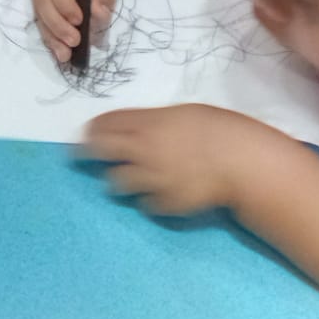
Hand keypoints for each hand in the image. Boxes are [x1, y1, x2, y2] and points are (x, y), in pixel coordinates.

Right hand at [31, 0, 122, 63]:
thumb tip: (97, 15)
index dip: (65, 4)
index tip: (79, 21)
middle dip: (56, 24)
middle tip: (73, 43)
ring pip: (39, 11)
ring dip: (51, 35)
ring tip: (64, 55)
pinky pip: (41, 16)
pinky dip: (50, 34)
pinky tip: (59, 49)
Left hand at [83, 104, 275, 216]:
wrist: (240, 162)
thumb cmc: (217, 130)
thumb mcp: (182, 115)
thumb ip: (153, 123)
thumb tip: (133, 129)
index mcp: (147, 124)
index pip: (104, 123)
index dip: (91, 128)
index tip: (85, 133)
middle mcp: (142, 150)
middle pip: (99, 149)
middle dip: (85, 152)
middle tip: (78, 156)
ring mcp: (151, 179)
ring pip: (116, 182)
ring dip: (119, 179)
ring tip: (128, 178)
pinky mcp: (164, 203)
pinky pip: (146, 203)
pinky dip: (149, 199)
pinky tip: (161, 193)